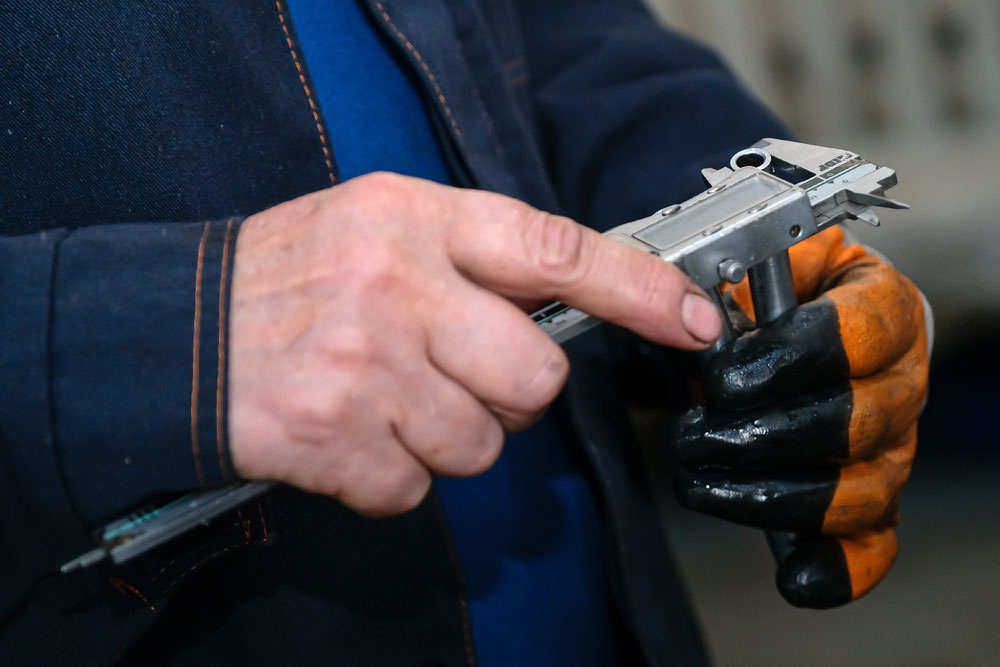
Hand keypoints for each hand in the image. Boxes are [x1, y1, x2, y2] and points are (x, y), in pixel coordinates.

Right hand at [229, 172, 720, 515]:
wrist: (176, 330)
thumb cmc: (292, 277)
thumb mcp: (379, 226)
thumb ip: (471, 258)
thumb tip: (560, 309)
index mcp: (418, 220)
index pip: (554, 249)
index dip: (635, 287)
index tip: (690, 318)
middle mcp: (399, 286)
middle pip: (533, 379)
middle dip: (511, 398)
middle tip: (457, 379)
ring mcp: (367, 364)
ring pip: (479, 446)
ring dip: (443, 439)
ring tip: (386, 402)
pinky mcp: (336, 437)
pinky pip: (417, 489)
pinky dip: (392, 477)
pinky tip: (352, 435)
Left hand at [673, 226, 928, 607]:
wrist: (783, 322)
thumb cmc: (769, 291)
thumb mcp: (752, 262)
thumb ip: (732, 281)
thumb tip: (701, 325)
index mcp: (882, 308)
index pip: (859, 335)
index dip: (792, 358)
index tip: (725, 379)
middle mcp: (900, 381)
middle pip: (854, 423)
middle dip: (762, 436)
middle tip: (693, 434)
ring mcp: (890, 444)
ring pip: (857, 489)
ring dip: (767, 496)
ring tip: (697, 484)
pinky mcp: (871, 495)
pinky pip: (871, 542)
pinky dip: (837, 566)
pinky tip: (794, 577)